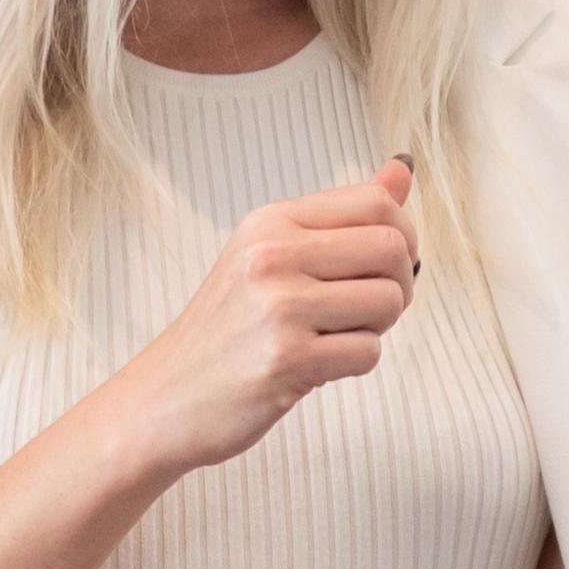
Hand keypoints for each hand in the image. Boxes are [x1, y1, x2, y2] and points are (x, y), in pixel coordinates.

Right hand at [100, 163, 416, 477]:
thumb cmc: (226, 329)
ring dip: (378, 326)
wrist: (166, 396)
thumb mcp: (269, 255)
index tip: (384, 265)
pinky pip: (368, 353)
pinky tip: (319, 364)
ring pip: (389, 301)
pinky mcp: (288, 359)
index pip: (376, 202)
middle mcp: (272, 256)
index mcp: (270, 222)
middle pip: (392, 248)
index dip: (402, 235)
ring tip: (337, 335)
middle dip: (399, 282)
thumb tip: (401, 171)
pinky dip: (355, 364)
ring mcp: (279, 307)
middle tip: (368, 307)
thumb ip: (339, 216)